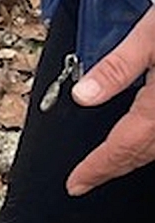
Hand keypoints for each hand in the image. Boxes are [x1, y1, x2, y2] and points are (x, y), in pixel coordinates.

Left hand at [66, 5, 154, 195]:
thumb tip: (84, 96)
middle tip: (88, 179)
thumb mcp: (150, 38)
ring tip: (113, 163)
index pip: (121, 148)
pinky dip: (154, 142)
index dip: (95, 169)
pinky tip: (148, 138)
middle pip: (142, 154)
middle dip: (113, 167)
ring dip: (137, 157)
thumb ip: (116, 69)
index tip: (76, 184)